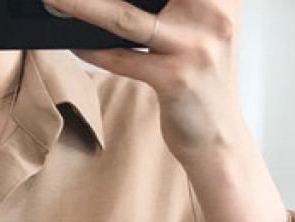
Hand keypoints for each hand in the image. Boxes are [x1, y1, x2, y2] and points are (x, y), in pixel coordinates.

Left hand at [49, 0, 247, 168]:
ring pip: (125, 18)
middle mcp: (213, 12)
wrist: (218, 135)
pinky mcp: (174, 79)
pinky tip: (75, 43)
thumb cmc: (201, 78)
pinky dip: (93, 50)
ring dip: (82, 6)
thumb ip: (174, 3)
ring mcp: (194, 46)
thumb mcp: (201, 27)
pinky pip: (122, 59)